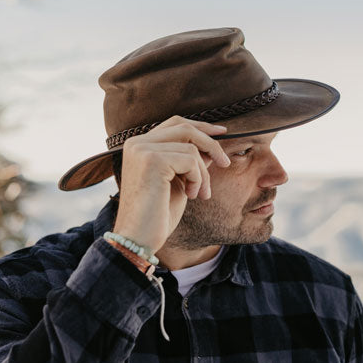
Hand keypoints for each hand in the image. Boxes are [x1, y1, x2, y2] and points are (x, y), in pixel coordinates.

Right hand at [112, 116, 230, 253]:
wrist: (139, 238)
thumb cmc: (157, 214)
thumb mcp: (179, 182)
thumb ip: (190, 162)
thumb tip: (210, 148)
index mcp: (139, 146)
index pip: (175, 124)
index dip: (201, 126)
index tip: (222, 132)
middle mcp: (137, 143)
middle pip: (185, 128)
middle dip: (210, 144)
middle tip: (225, 162)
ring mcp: (142, 149)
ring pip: (191, 147)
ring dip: (203, 173)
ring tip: (200, 193)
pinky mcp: (152, 160)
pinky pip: (190, 160)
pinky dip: (197, 179)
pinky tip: (190, 195)